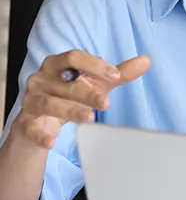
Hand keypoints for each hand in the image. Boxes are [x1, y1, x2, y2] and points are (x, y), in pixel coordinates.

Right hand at [12, 51, 151, 149]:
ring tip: (90, 118)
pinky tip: (52, 142)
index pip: (73, 57)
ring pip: (49, 104)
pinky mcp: (25, 122)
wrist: (40, 119)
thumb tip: (146, 60)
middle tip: (106, 102)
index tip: (115, 75)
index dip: (94, 65)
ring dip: (70, 111)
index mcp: (57, 64)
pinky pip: (31, 127)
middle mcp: (41, 79)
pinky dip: (41, 135)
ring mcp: (31, 100)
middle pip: (64, 82)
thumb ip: (119, 74)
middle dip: (86, 92)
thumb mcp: (95, 83)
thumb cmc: (70, 94)